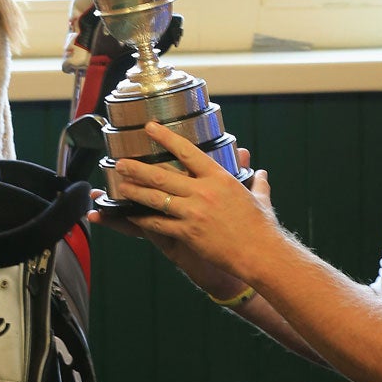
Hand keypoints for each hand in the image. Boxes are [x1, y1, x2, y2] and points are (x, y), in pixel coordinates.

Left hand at [89, 122, 281, 290]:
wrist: (261, 253)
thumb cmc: (261, 226)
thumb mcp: (260, 198)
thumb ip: (257, 182)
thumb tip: (261, 172)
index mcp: (219, 178)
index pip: (187, 151)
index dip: (166, 138)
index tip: (150, 128)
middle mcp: (203, 191)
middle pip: (163, 175)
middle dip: (138, 168)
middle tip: (121, 163)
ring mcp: (193, 212)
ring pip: (156, 198)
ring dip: (135, 191)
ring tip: (120, 186)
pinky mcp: (188, 233)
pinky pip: (159, 224)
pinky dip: (144, 220)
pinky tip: (132, 216)